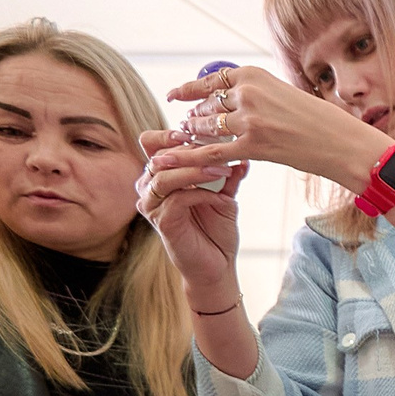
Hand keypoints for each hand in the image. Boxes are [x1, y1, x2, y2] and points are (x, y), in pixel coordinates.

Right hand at [136, 133, 247, 300]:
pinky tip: (218, 196)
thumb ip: (229, 176)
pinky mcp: (162, 222)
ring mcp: (152, 206)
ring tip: (221, 169)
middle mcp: (150, 188)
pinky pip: (176, 199)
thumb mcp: (225, 196)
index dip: (167, 134)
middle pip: (156, 156)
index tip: (192, 130)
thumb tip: (244, 155)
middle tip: (213, 148)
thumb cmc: (217, 230)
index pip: (152, 144)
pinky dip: (199, 193)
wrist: (218, 265)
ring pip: (164, 177)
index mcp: (161, 176)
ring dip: (194, 170)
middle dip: (186, 150)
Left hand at [147, 64, 385, 192]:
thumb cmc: (322, 121)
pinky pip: (212, 152)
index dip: (189, 89)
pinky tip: (170, 159)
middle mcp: (248, 93)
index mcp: (255, 75)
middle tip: (186, 126)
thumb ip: (258, 95)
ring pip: (206, 127)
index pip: (212, 81)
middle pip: (208, 105)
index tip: (175, 94)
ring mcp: (249, 120)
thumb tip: (233, 100)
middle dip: (195, 118)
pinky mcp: (253, 146)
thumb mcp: (285, 95)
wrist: (343, 142)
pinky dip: (188, 156)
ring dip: (193, 135)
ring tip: (187, 140)